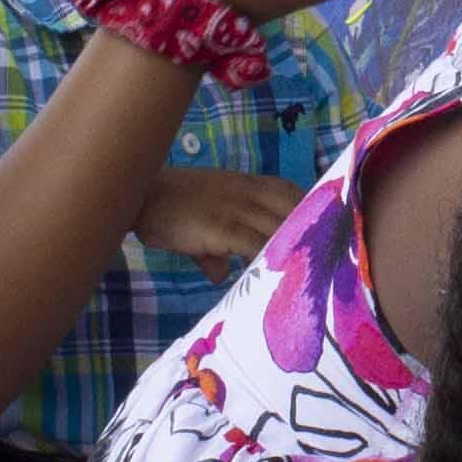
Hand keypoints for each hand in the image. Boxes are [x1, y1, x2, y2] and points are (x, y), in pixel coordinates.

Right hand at [139, 166, 308, 269]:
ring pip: (278, 226)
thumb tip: (220, 274)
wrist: (140, 197)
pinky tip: (275, 276)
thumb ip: (214, 247)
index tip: (321, 233)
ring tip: (307, 272)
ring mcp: (234, 209)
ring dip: (295, 248)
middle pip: (293, 208)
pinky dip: (268, 259)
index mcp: (245, 185)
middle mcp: (246, 193)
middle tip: (322, 258)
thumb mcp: (197, 222)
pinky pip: (254, 244)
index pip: (289, 191)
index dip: (309, 210)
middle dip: (310, 231)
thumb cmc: (166, 208)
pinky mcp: (221, 228)